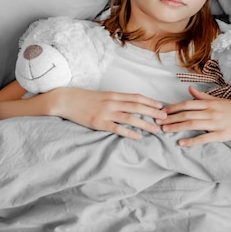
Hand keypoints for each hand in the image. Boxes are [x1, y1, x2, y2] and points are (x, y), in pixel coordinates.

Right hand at [48, 87, 166, 139]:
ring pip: (130, 118)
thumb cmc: (84, 98)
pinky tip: (138, 136)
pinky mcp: (99, 123)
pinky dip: (129, 132)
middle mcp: (112, 102)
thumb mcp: (102, 96)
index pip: (136, 97)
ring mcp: (106, 113)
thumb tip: (129, 104)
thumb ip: (115, 100)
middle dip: (153, 112)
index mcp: (113, 95)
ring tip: (156, 129)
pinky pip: (117, 128)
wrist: (65, 100)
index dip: (150, 101)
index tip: (161, 106)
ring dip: (145, 123)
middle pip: (137, 107)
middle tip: (165, 117)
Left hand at [159, 86, 230, 146]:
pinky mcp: (221, 135)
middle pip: (186, 114)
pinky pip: (204, 138)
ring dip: (176, 127)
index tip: (161, 111)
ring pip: (192, 124)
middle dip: (170, 118)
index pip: (187, 104)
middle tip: (157, 122)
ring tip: (164, 130)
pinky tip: (181, 143)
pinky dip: (191, 140)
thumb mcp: (219, 99)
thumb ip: (203, 96)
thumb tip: (189, 89)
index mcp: (209, 103)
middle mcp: (210, 111)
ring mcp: (215, 123)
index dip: (173, 107)